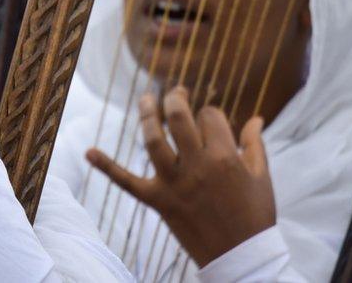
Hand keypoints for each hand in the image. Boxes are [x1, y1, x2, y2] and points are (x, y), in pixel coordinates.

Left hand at [86, 87, 274, 266]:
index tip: (209, 120)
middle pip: (178, 118)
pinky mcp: (158, 201)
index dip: (208, 113)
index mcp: (225, 157)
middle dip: (175, 99)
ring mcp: (174, 183)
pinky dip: (106, 167)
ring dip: (147, 116)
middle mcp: (197, 166)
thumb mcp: (262, 177)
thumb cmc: (255, 216)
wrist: (240, 258)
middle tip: (174, 93)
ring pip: (153, 140)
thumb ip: (255, 144)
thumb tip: (256, 118)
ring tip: (147, 101)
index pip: (209, 116)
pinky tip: (89, 152)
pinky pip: (127, 182)